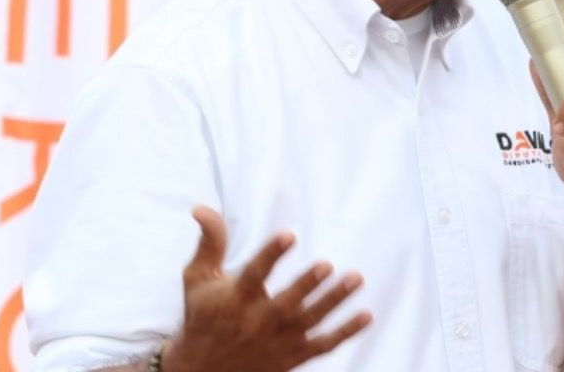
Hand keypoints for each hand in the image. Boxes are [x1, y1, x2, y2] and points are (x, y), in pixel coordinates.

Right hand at [161, 206, 371, 371]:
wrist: (202, 370)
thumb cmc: (202, 316)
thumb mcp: (197, 278)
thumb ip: (210, 242)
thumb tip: (201, 208)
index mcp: (234, 300)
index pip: (254, 275)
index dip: (271, 254)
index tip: (289, 235)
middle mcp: (257, 322)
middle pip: (286, 304)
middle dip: (307, 285)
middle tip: (327, 264)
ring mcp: (277, 342)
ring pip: (309, 321)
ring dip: (334, 301)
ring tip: (355, 278)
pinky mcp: (292, 356)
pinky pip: (323, 345)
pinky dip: (345, 333)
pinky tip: (366, 314)